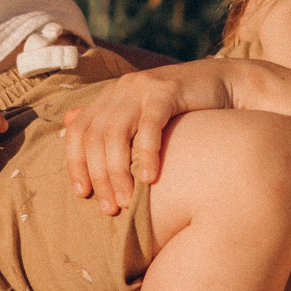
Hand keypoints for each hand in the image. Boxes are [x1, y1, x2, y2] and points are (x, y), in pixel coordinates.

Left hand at [58, 60, 241, 213]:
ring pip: (116, 133)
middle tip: (109, 208)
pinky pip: (150, 125)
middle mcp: (121, 89)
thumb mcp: (141, 115)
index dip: (75, 163)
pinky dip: (147, 153)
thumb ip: (108, 121)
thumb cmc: (182, 110)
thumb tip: (67, 125)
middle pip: (96, 136)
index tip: (82, 193)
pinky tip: (150, 179)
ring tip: (126, 201)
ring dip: (117, 171)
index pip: (79, 131)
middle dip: (99, 176)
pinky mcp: (167, 90)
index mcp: (110, 96)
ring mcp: (143, 88)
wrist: (224, 83)